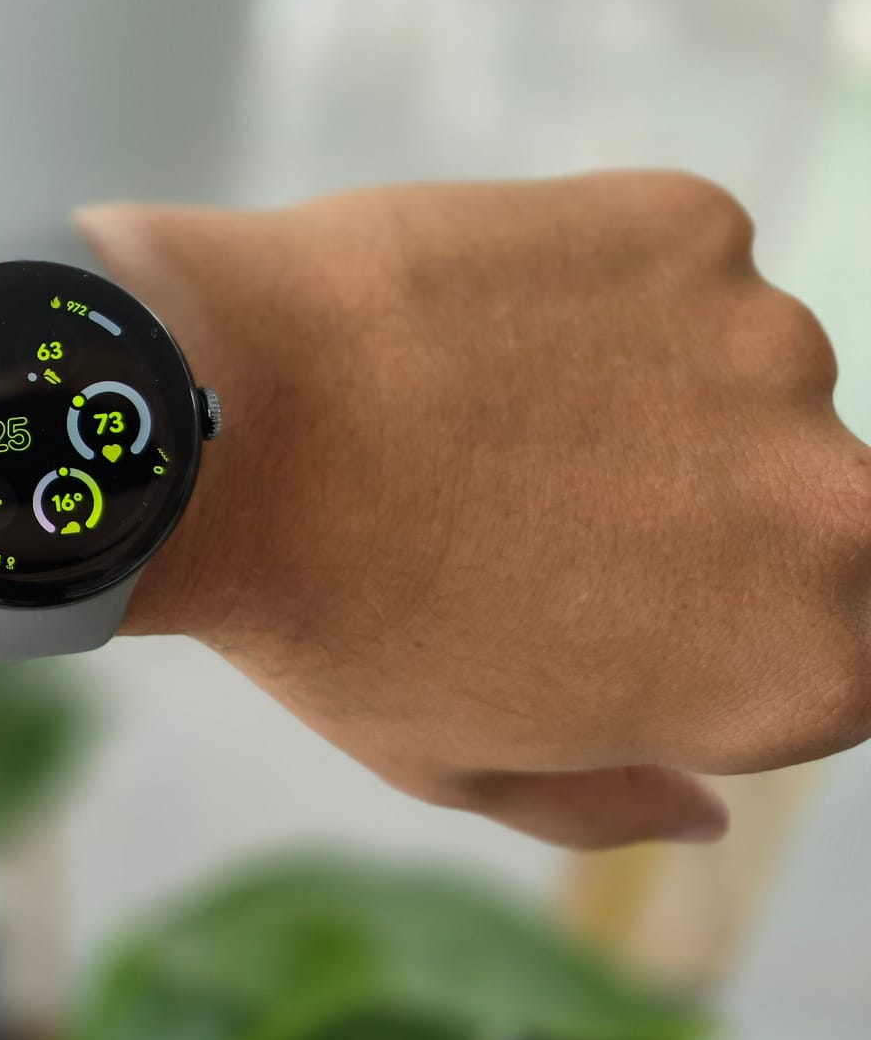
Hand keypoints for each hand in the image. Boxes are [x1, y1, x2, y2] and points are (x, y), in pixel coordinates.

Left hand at [87, 172, 870, 849]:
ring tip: (476, 407)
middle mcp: (835, 510)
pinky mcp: (692, 225)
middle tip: (538, 494)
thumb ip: (605, 803)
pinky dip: (591, 285)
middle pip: (815, 511)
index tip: (603, 598)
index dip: (712, 628)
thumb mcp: (457, 766)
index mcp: (806, 670)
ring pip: (738, 375)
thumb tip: (700, 813)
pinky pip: (668, 263)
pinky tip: (469, 322)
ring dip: (642, 388)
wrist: (229, 423)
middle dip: (703, 505)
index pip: (830, 649)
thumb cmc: (330, 619)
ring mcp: (772, 347)